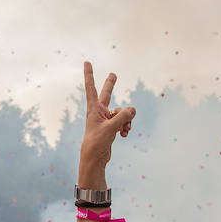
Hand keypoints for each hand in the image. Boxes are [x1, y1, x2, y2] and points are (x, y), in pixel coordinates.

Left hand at [79, 61, 134, 175]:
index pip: (91, 87)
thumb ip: (123, 116)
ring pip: (122, 112)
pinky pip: (124, 121)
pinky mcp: (111, 127)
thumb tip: (133, 109)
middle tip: (113, 74)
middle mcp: (99, 112)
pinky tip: (125, 134)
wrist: (94, 159)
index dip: (89, 74)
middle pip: (107, 94)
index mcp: (93, 109)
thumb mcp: (111, 128)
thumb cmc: (97, 142)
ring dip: (127, 120)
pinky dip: (126, 126)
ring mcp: (106, 119)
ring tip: (125, 130)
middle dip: (111, 85)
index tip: (86, 62)